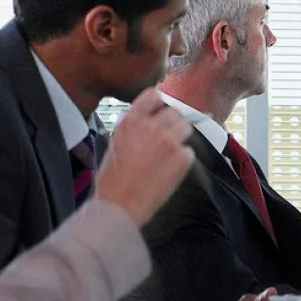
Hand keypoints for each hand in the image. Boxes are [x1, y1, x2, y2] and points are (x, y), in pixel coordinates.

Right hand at [95, 89, 194, 225]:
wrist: (118, 204)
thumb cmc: (112, 179)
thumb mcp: (115, 143)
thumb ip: (133, 128)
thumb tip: (148, 121)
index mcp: (131, 120)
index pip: (153, 95)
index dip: (159, 104)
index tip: (160, 112)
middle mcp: (151, 125)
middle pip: (174, 113)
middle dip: (171, 125)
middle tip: (165, 141)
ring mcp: (169, 140)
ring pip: (185, 128)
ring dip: (179, 139)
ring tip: (167, 156)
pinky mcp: (182, 157)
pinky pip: (188, 152)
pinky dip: (182, 160)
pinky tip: (168, 172)